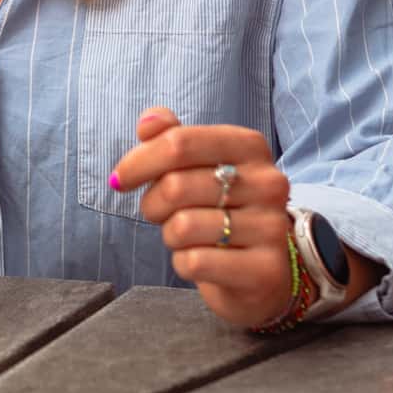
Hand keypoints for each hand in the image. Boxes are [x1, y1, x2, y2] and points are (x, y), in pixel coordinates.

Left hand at [111, 106, 292, 328]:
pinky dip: (184, 263)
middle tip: (160, 213)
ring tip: (186, 237)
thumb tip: (147, 122)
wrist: (262, 268)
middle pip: (175, 185)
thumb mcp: (198, 167)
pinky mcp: (265, 270)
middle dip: (152, 204)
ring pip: (183, 227)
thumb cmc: (220, 208)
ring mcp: (271, 227)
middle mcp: (268, 182)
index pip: (179, 142)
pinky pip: (195, 262)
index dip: (139, 161)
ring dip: (170, 236)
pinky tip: (202, 261)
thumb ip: (172, 138)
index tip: (121, 179)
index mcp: (250, 146)